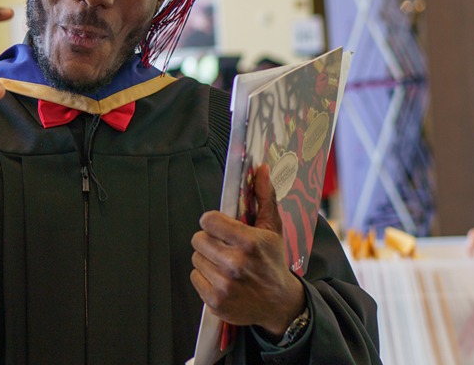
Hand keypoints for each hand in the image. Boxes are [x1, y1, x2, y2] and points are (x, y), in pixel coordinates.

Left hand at [190, 164, 305, 335]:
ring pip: (196, 258)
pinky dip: (204, 277)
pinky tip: (221, 278)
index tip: (220, 227)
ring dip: (207, 259)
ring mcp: (224, 285)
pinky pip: (194, 277)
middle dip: (209, 240)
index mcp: (249, 242)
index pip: (208, 220)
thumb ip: (264, 197)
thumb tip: (261, 169)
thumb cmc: (273, 262)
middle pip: (198, 239)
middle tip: (224, 247)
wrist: (279, 304)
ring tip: (224, 263)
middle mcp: (235, 264)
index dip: (213, 222)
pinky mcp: (215, 301)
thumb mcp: (273, 229)